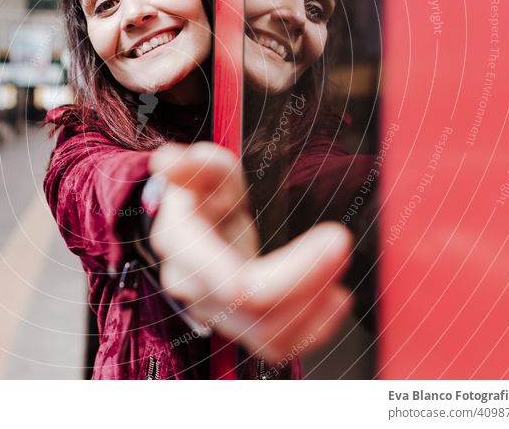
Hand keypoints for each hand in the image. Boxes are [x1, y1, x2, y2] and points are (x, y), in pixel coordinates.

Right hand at [148, 142, 352, 362]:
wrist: (200, 226)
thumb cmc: (206, 194)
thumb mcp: (207, 171)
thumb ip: (194, 166)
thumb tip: (168, 161)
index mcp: (182, 245)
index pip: (233, 282)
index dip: (290, 273)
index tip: (335, 237)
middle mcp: (193, 287)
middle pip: (257, 308)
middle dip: (310, 279)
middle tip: (341, 241)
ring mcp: (215, 313)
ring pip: (270, 336)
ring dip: (316, 309)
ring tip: (340, 272)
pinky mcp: (239, 328)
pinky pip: (278, 347)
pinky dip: (315, 329)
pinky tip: (337, 299)